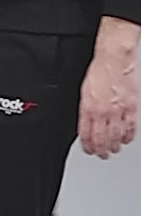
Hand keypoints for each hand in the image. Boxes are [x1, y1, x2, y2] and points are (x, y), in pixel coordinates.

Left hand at [78, 20, 139, 157]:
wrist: (114, 60)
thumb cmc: (98, 72)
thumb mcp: (84, 93)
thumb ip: (85, 111)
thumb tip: (85, 125)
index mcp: (88, 108)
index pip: (87, 135)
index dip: (88, 146)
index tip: (89, 150)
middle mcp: (103, 112)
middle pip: (102, 139)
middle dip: (101, 150)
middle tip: (102, 155)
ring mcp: (118, 110)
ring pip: (116, 136)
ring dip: (114, 146)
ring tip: (113, 150)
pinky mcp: (131, 107)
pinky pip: (130, 127)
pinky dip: (128, 136)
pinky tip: (126, 139)